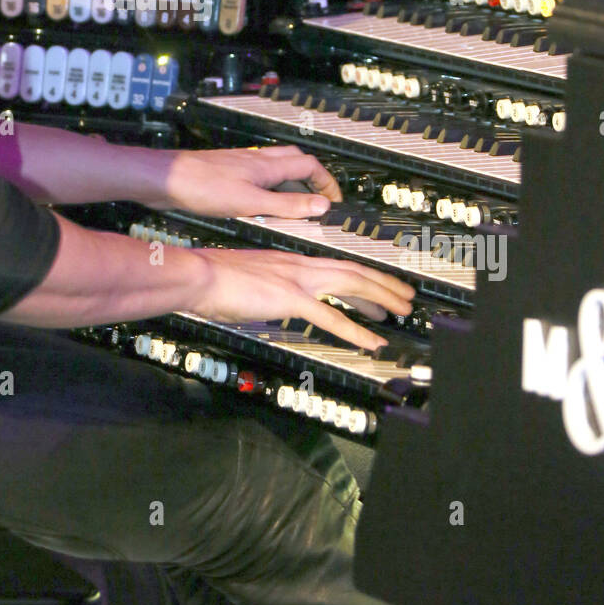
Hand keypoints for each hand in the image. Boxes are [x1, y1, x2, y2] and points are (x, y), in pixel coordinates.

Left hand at [157, 144, 341, 218]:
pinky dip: (270, 184)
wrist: (167, 179)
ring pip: (276, 164)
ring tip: (295, 201)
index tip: (335, 199)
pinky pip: (258, 173)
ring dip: (291, 179)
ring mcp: (241, 164)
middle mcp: (256, 160)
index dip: (327, 181)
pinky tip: (261, 201)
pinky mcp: (226, 172)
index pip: (310, 165)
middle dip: (312, 176)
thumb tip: (320, 205)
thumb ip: (286, 205)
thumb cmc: (202, 187)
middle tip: (319, 196)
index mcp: (267, 166)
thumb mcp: (251, 203)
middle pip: (295, 159)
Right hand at [191, 246, 414, 350]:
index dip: (365, 278)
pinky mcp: (289, 298)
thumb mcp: (250, 279)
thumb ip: (268, 288)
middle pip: (354, 271)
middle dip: (385, 284)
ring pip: (352, 285)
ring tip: (401, 313)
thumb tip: (274, 300)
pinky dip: (356, 330)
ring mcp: (297, 280)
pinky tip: (372, 342)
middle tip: (406, 298)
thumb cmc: (213, 278)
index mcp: (291, 262)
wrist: (197, 275)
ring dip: (381, 299)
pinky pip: (331, 317)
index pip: (337, 267)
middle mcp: (299, 266)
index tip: (382, 290)